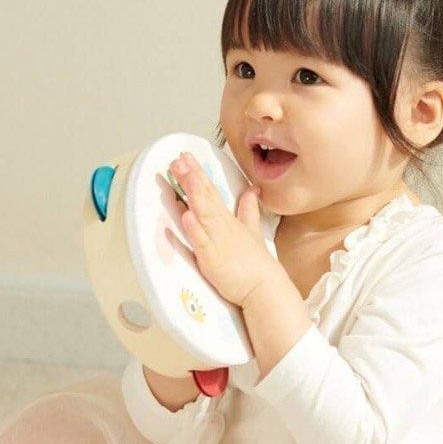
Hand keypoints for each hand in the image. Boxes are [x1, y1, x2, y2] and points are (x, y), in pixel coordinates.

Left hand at [168, 151, 286, 305]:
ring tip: (185, 176)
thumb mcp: (252, 229)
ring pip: (204, 214)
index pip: (211, 192)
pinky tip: (187, 215)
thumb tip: (253, 189)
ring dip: (194, 194)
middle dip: (192, 177)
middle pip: (205, 198)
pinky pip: (202, 242)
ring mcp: (217, 242)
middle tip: (178, 159)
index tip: (186, 157)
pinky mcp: (212, 260)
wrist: (264, 287)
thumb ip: (248, 208)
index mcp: (228, 219)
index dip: (198, 173)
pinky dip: (195, 229)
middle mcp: (222, 227)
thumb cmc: (256, 263)